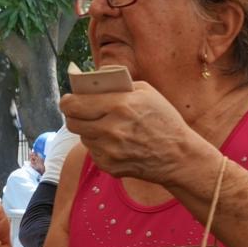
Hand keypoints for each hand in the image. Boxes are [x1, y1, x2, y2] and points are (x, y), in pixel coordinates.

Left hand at [60, 82, 198, 185]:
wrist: (179, 156)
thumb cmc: (164, 119)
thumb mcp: (146, 92)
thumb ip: (116, 84)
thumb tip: (90, 81)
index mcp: (120, 105)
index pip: (74, 103)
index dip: (68, 101)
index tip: (69, 99)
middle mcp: (111, 129)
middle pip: (72, 121)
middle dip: (73, 115)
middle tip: (79, 111)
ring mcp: (109, 150)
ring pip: (82, 136)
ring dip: (88, 130)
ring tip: (103, 125)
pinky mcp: (109, 165)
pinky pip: (93, 151)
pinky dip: (99, 146)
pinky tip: (114, 142)